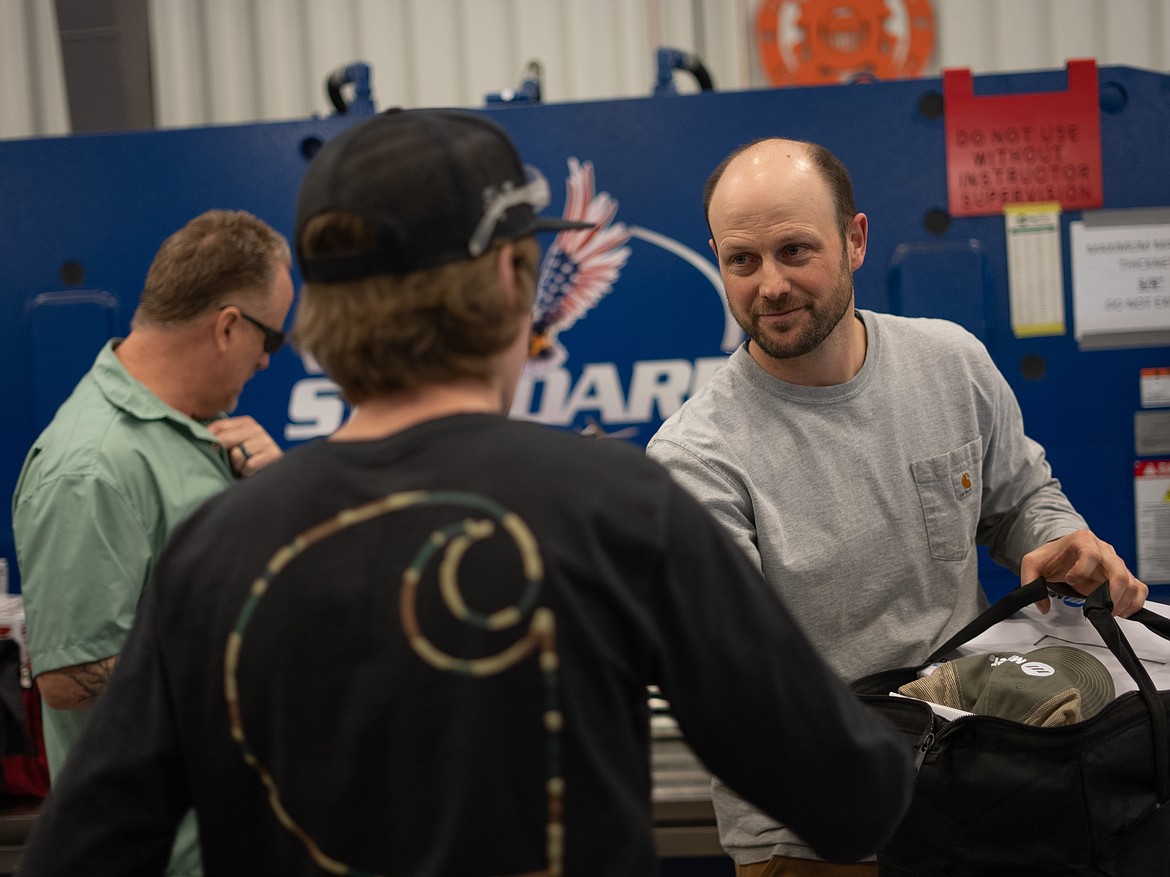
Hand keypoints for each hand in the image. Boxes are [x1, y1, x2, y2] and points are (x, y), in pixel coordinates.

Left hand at [207, 416, 282, 477]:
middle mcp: (257, 429)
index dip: (207, 437)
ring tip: (241, 468)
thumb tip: (199, 434)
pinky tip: (251, 473)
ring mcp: (267, 441)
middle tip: (225, 463)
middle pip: (226, 438)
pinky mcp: (274, 454)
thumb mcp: (233, 447)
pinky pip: (249, 464)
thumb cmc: (246, 463)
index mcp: (246, 422)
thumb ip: (221, 438)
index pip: (219, 426)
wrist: (271, 479)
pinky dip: (247, 472)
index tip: (203, 449)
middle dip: (221, 453)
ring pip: (238, 453)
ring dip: (237, 465)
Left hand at [1020, 529, 1146, 617]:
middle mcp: (1104, 549)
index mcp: (1083, 541)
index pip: (1091, 553)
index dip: (1082, 570)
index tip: (1070, 580)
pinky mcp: (1124, 575)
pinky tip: (1120, 611)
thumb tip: (1042, 606)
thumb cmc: (1052, 557)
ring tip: (1107, 613)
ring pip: (1131, 583)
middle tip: (1098, 609)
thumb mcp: (1033, 563)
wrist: (1063, 552)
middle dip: (1110, 595)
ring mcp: (1116, 562)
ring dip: (1122, 603)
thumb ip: (1029, 582)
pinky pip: (1139, 588)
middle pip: (1118, 572)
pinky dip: (1135, 603)